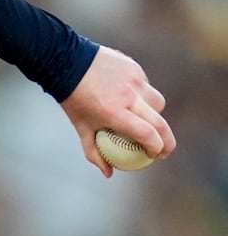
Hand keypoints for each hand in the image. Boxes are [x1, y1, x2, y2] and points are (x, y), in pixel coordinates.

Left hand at [59, 45, 174, 176]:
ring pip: (158, 103)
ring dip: (157, 116)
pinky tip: (132, 100)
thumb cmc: (73, 99)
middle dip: (168, 140)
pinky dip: (143, 97)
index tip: (156, 156)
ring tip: (147, 123)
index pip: (146, 133)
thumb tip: (109, 173)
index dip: (156, 147)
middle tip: (165, 150)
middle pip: (160, 122)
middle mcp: (128, 96)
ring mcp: (134, 81)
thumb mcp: (80, 127)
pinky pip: (147, 87)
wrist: (67, 62)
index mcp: (113, 112)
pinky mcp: (136, 68)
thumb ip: (94, 151)